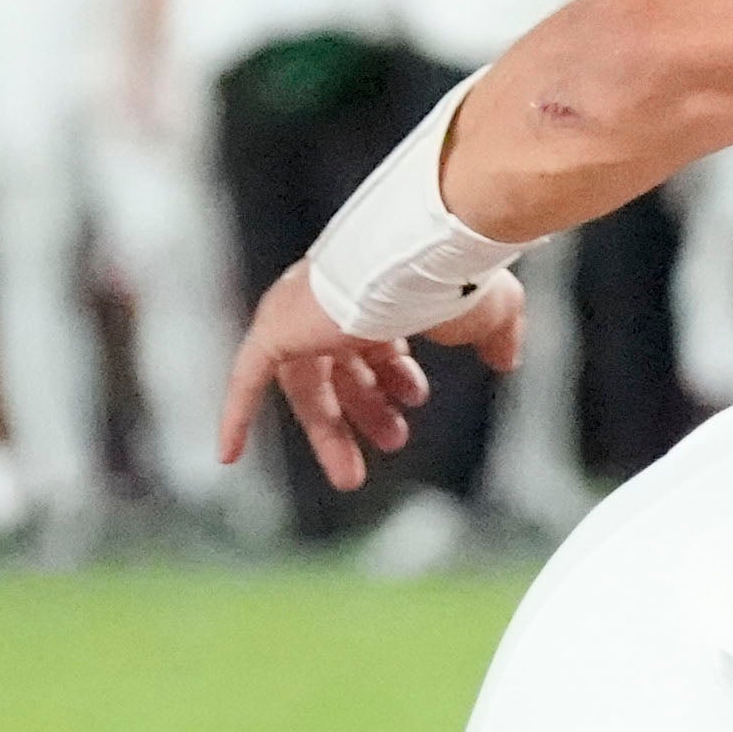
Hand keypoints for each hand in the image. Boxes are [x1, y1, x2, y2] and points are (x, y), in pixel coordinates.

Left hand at [220, 259, 523, 489]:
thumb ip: (494, 334)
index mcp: (380, 291)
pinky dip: (237, 415)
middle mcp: (336, 301)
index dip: (395, 375)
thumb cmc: (454, 277)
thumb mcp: (489, 311)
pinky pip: (247, 378)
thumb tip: (505, 357)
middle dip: (366, 409)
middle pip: (341, 368)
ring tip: (354, 476)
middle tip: (391, 442)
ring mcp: (302, 315)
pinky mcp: (277, 330)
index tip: (416, 399)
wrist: (420, 256)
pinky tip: (227, 456)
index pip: (376, 340)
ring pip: (307, 385)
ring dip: (330, 431)